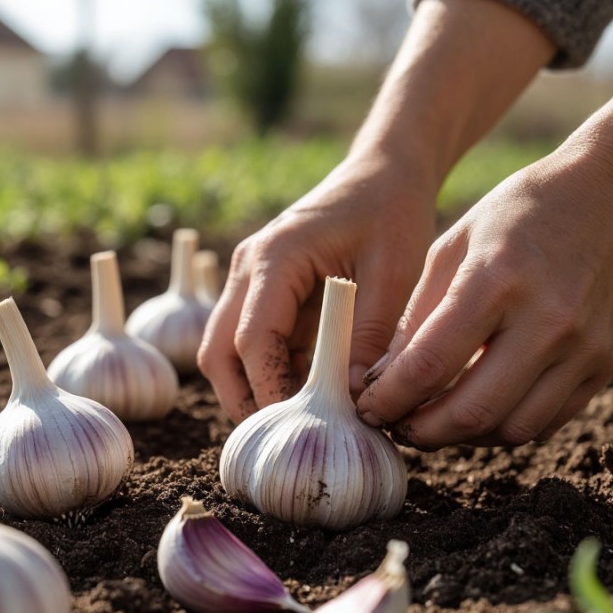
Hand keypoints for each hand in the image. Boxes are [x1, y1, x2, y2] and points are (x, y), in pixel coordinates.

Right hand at [198, 154, 434, 421]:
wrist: (383, 172)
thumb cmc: (392, 211)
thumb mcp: (393, 273)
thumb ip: (368, 335)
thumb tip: (350, 399)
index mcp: (273, 258)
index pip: (251, 339)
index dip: (269, 390)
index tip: (298, 429)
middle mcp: (248, 270)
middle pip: (218, 352)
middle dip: (244, 400)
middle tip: (285, 440)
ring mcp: (251, 282)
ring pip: (227, 352)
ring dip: (255, 390)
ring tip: (301, 425)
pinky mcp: (265, 294)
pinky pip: (256, 345)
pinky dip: (273, 375)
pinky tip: (311, 399)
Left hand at [356, 146, 612, 447]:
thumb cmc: (522, 212)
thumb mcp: (453, 245)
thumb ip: (417, 316)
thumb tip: (381, 380)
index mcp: (496, 280)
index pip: (429, 365)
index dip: (389, 399)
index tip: (367, 408)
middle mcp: (546, 321)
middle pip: (471, 412)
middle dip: (421, 433)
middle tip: (396, 426)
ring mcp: (583, 349)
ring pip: (510, 429)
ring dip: (462, 439)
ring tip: (433, 423)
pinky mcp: (605, 366)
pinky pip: (546, 422)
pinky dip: (504, 428)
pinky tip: (479, 413)